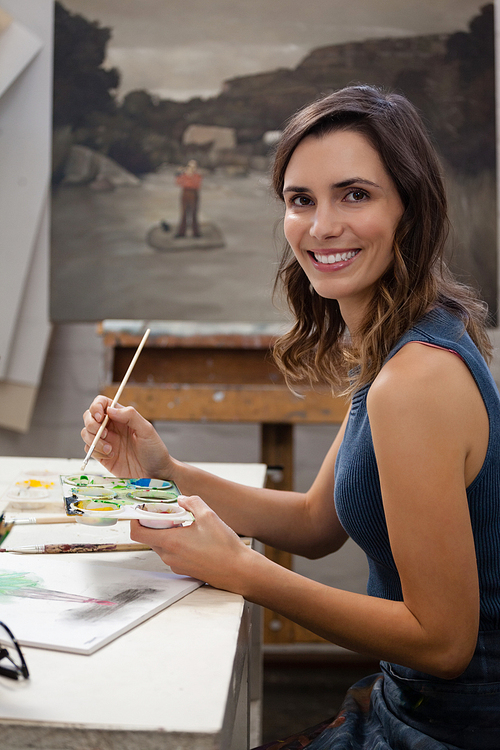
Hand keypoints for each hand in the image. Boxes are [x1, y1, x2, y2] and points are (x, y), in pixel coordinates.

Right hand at [81, 396, 172, 478]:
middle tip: (106, 434)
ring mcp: (105, 441)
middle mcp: (111, 427)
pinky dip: (96, 452)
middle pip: (89, 417)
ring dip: (94, 440)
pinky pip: (88, 449)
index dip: (96, 407)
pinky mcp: (102, 455)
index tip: (100, 417)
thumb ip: (130, 416)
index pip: (102, 403)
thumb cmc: (154, 450)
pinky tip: (110, 456)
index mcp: (122, 417)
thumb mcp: (146, 430)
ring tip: (110, 449)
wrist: (155, 473)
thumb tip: (110, 409)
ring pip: (86, 433)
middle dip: (91, 424)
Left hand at [130, 495, 251, 591]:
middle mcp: (169, 556)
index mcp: (170, 542)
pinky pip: (172, 553)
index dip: (135, 520)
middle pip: (149, 538)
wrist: (238, 570)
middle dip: (155, 524)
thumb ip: (192, 502)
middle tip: (169, 513)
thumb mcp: (209, 516)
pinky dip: (176, 543)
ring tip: (185, 523)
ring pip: (161, 545)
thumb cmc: (224, 546)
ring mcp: (176, 564)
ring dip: (168, 533)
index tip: (142, 511)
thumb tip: (182, 499)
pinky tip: (194, 536)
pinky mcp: (184, 569)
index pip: (138, 533)